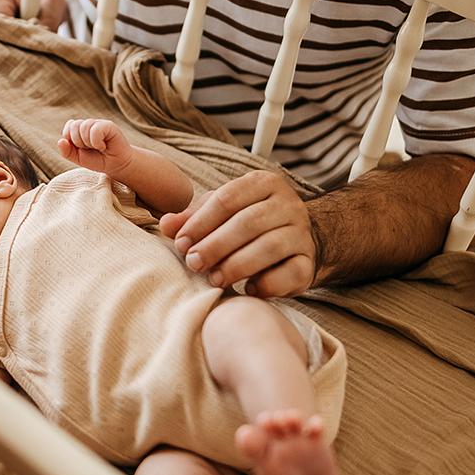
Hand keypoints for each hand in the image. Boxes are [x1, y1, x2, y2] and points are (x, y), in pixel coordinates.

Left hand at [58, 118, 133, 175]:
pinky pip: (95, 130)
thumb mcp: (78, 158)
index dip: (71, 139)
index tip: (80, 148)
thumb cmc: (98, 160)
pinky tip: (103, 146)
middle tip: (90, 149)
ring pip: (84, 127)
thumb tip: (60, 141)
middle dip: (79, 142)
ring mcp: (99, 123)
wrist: (116, 165)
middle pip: (74, 126)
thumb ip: (67, 151)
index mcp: (80, 129)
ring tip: (98, 148)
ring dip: (88, 143)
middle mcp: (89, 124)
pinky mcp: (108, 125)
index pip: (68, 126)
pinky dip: (96, 142)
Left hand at [158, 170, 316, 296]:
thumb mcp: (221, 213)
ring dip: (237, 265)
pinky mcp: (309, 263)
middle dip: (216, 245)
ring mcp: (302, 233)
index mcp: (263, 184)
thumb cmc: (250, 224)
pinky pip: (290, 273)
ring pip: (271, 247)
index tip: (180, 243)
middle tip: (194, 264)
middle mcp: (287, 204)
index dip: (201, 222)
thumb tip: (166, 225)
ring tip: (214, 279)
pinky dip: (267, 284)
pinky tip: (248, 290)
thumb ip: (193, 217)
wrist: (296, 242)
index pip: (228, 198)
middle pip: (249, 222)